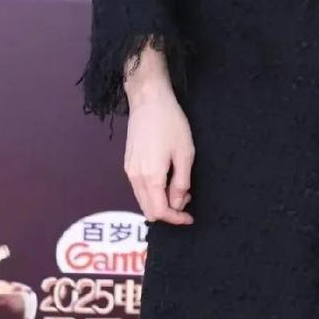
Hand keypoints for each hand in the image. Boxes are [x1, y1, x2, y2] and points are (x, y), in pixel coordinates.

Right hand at [124, 86, 195, 224]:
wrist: (149, 100)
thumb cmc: (171, 123)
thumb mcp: (185, 153)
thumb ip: (181, 183)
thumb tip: (178, 203)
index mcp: (150, 177)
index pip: (160, 212)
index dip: (176, 218)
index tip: (190, 217)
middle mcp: (135, 178)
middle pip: (148, 210)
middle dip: (168, 211)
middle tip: (186, 198)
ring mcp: (128, 170)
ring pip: (142, 200)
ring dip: (160, 201)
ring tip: (180, 186)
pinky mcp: (128, 163)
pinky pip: (139, 188)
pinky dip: (153, 192)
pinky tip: (166, 178)